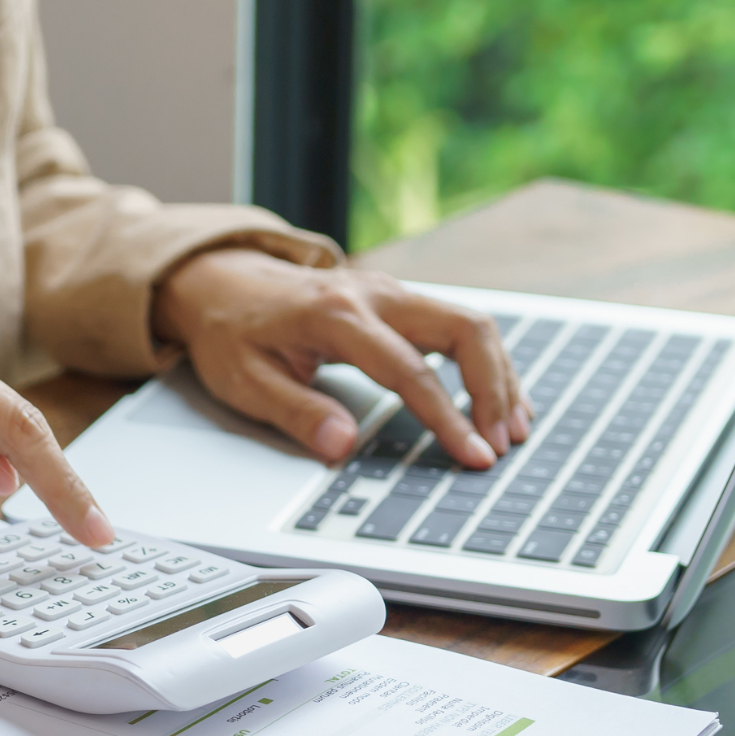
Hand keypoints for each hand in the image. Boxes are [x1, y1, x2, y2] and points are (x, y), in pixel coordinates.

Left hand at [153, 249, 531, 467]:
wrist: (221, 279)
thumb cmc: (231, 332)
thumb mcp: (243, 380)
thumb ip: (295, 412)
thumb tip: (343, 445)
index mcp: (335, 315)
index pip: (409, 370)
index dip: (448, 417)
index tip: (474, 456)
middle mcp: (374, 294)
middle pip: (463, 329)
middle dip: (493, 389)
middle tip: (503, 443)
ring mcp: (391, 292)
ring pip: (470, 323)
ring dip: (499, 376)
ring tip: (513, 429)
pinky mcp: (399, 300)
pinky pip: (458, 325)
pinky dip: (485, 362)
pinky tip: (498, 399)